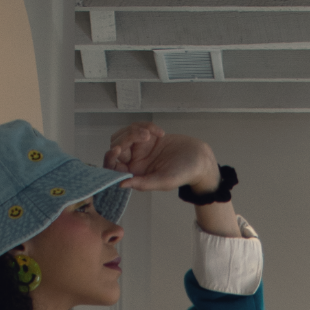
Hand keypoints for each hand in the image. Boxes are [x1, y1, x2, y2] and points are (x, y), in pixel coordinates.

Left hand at [104, 125, 219, 194]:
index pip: (113, 167)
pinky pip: (137, 126)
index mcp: (136, 175)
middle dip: (127, 139)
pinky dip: (146, 125)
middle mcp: (135, 162)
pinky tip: (160, 132)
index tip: (117, 150)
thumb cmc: (184, 173)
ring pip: (124, 134)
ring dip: (136, 130)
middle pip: (117, 147)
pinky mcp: (147, 136)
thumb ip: (142, 183)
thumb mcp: (163, 181)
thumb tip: (120, 184)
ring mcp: (140, 148)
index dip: (110, 158)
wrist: (198, 158)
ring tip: (152, 134)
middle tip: (145, 137)